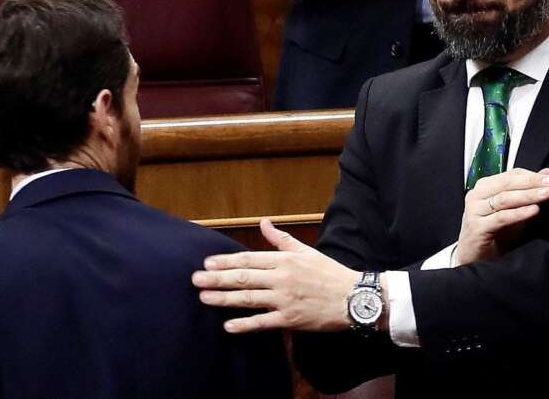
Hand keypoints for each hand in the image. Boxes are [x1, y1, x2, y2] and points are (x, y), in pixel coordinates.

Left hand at [192, 218, 359, 332]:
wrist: (353, 298)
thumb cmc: (328, 272)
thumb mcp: (305, 251)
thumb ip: (280, 239)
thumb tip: (263, 223)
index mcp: (284, 260)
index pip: (248, 259)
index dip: (226, 262)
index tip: (207, 263)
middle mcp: (281, 278)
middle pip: (243, 278)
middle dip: (217, 279)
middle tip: (195, 280)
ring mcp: (284, 299)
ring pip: (248, 299)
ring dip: (224, 298)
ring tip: (204, 297)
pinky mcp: (290, 319)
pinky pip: (263, 322)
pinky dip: (245, 324)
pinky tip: (228, 325)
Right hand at [453, 168, 548, 265]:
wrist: (475, 256)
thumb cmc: (494, 232)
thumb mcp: (515, 211)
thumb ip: (530, 192)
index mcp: (486, 187)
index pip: (511, 175)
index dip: (533, 175)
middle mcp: (477, 195)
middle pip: (507, 183)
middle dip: (532, 182)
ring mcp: (475, 210)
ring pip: (504, 198)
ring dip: (528, 195)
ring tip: (546, 194)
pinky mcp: (477, 227)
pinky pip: (501, 217)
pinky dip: (518, 213)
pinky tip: (533, 211)